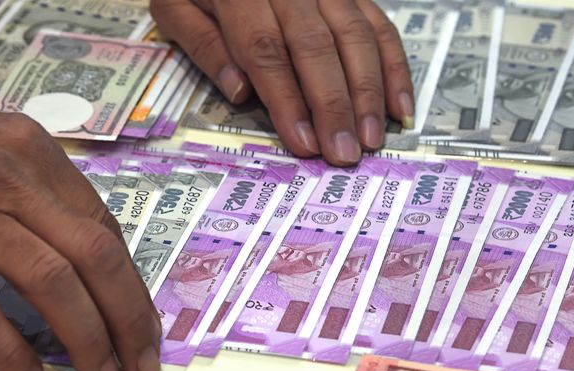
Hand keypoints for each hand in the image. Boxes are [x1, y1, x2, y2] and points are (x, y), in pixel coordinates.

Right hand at [0, 75, 161, 370]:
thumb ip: (37, 192)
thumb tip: (87, 258)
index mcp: (33, 152)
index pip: (102, 225)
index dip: (130, 282)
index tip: (141, 323)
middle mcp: (9, 178)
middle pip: (93, 254)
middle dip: (128, 316)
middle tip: (140, 362)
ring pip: (51, 283)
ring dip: (85, 337)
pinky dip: (13, 351)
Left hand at [151, 0, 413, 165]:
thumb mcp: (173, 4)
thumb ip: (201, 43)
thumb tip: (239, 90)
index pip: (266, 49)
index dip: (286, 99)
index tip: (303, 142)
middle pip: (316, 46)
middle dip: (333, 105)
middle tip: (344, 153)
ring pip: (355, 36)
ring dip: (368, 91)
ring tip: (371, 139)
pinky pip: (378, 25)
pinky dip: (394, 67)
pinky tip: (400, 107)